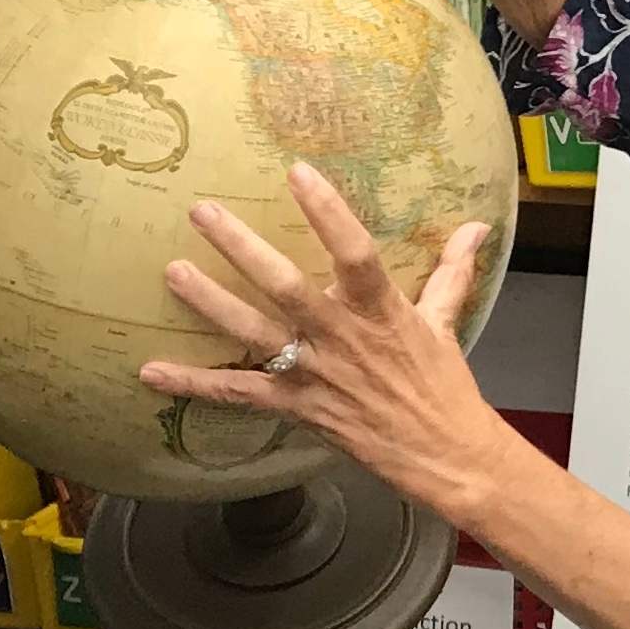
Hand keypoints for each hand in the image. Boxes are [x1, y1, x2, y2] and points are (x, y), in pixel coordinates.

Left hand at [137, 164, 515, 528]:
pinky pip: (238, 394)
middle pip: (285, 287)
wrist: (443, 455)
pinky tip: (151, 371)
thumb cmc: (444, 386)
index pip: (354, 251)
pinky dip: (194, 384)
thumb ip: (452, 270)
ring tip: (173, 272)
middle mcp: (342, 337)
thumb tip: (478, 226)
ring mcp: (314, 373)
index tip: (298, 173)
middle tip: (202, 212)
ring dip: (210, 302)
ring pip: (254, 333)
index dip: (328, 212)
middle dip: (242, 248)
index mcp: (381, 310)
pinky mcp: (296, 406)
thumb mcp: (447, 322)